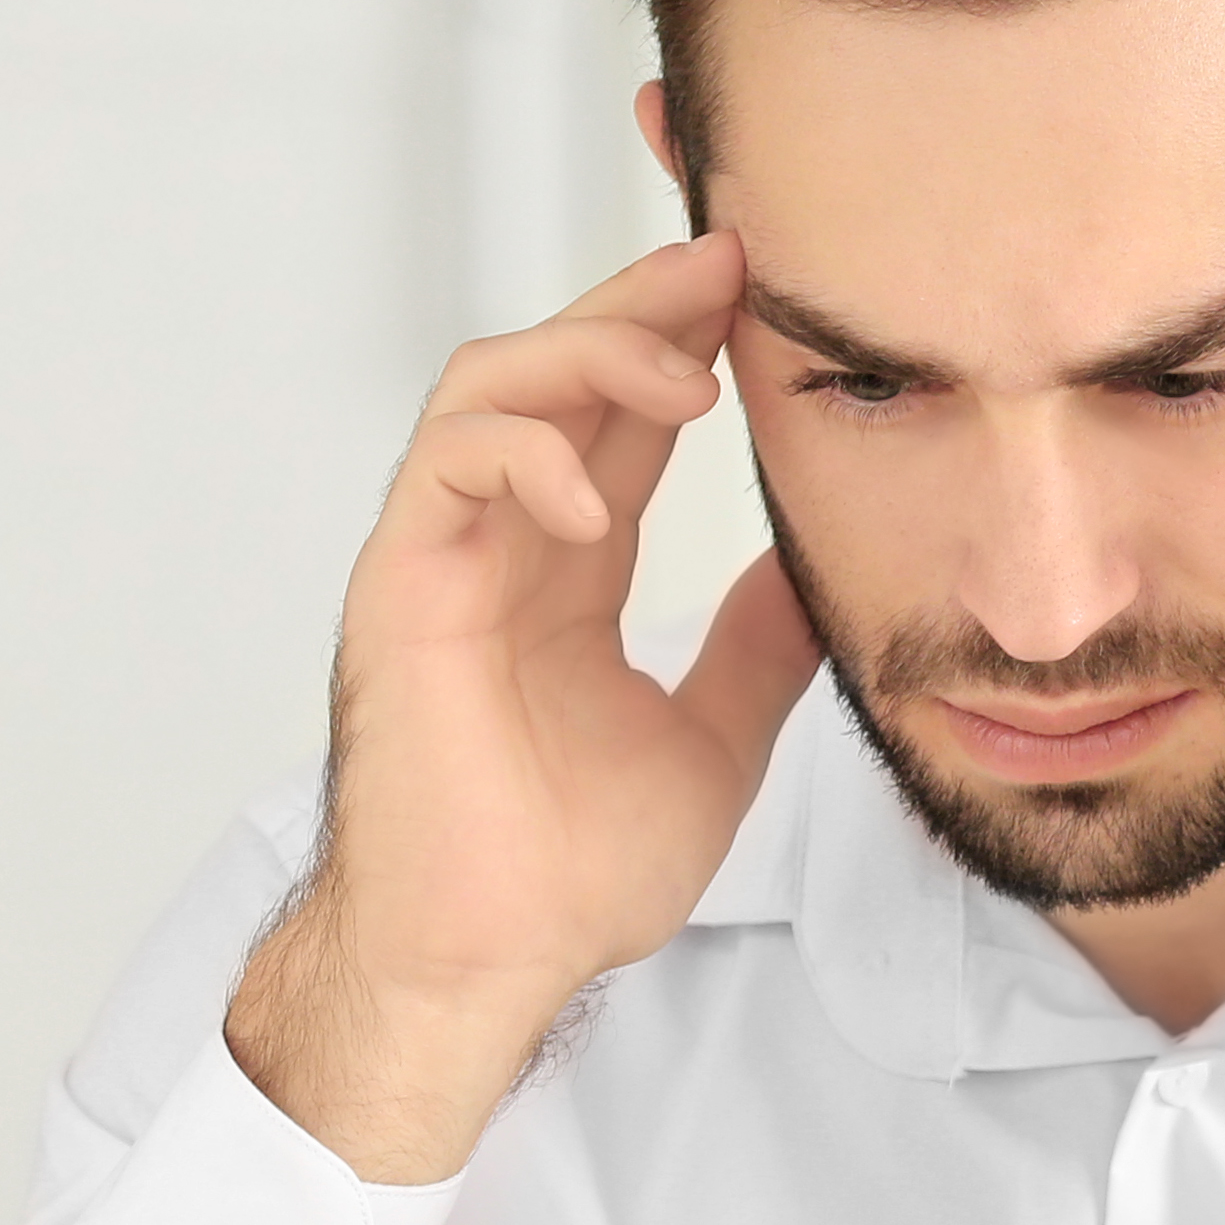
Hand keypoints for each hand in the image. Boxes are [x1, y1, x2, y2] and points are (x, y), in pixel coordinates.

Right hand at [225, 233, 819, 1181]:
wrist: (491, 960)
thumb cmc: (570, 878)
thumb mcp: (713, 742)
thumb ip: (756, 651)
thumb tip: (821, 572)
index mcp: (567, 573)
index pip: (623, 420)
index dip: (686, 346)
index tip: (766, 299)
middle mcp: (503, 546)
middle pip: (561, 372)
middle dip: (643, 306)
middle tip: (732, 265)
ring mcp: (446, 558)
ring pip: (494, 385)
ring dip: (589, 355)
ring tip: (687, 381)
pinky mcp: (403, 587)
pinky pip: (449, 464)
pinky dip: (524, 453)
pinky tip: (600, 503)